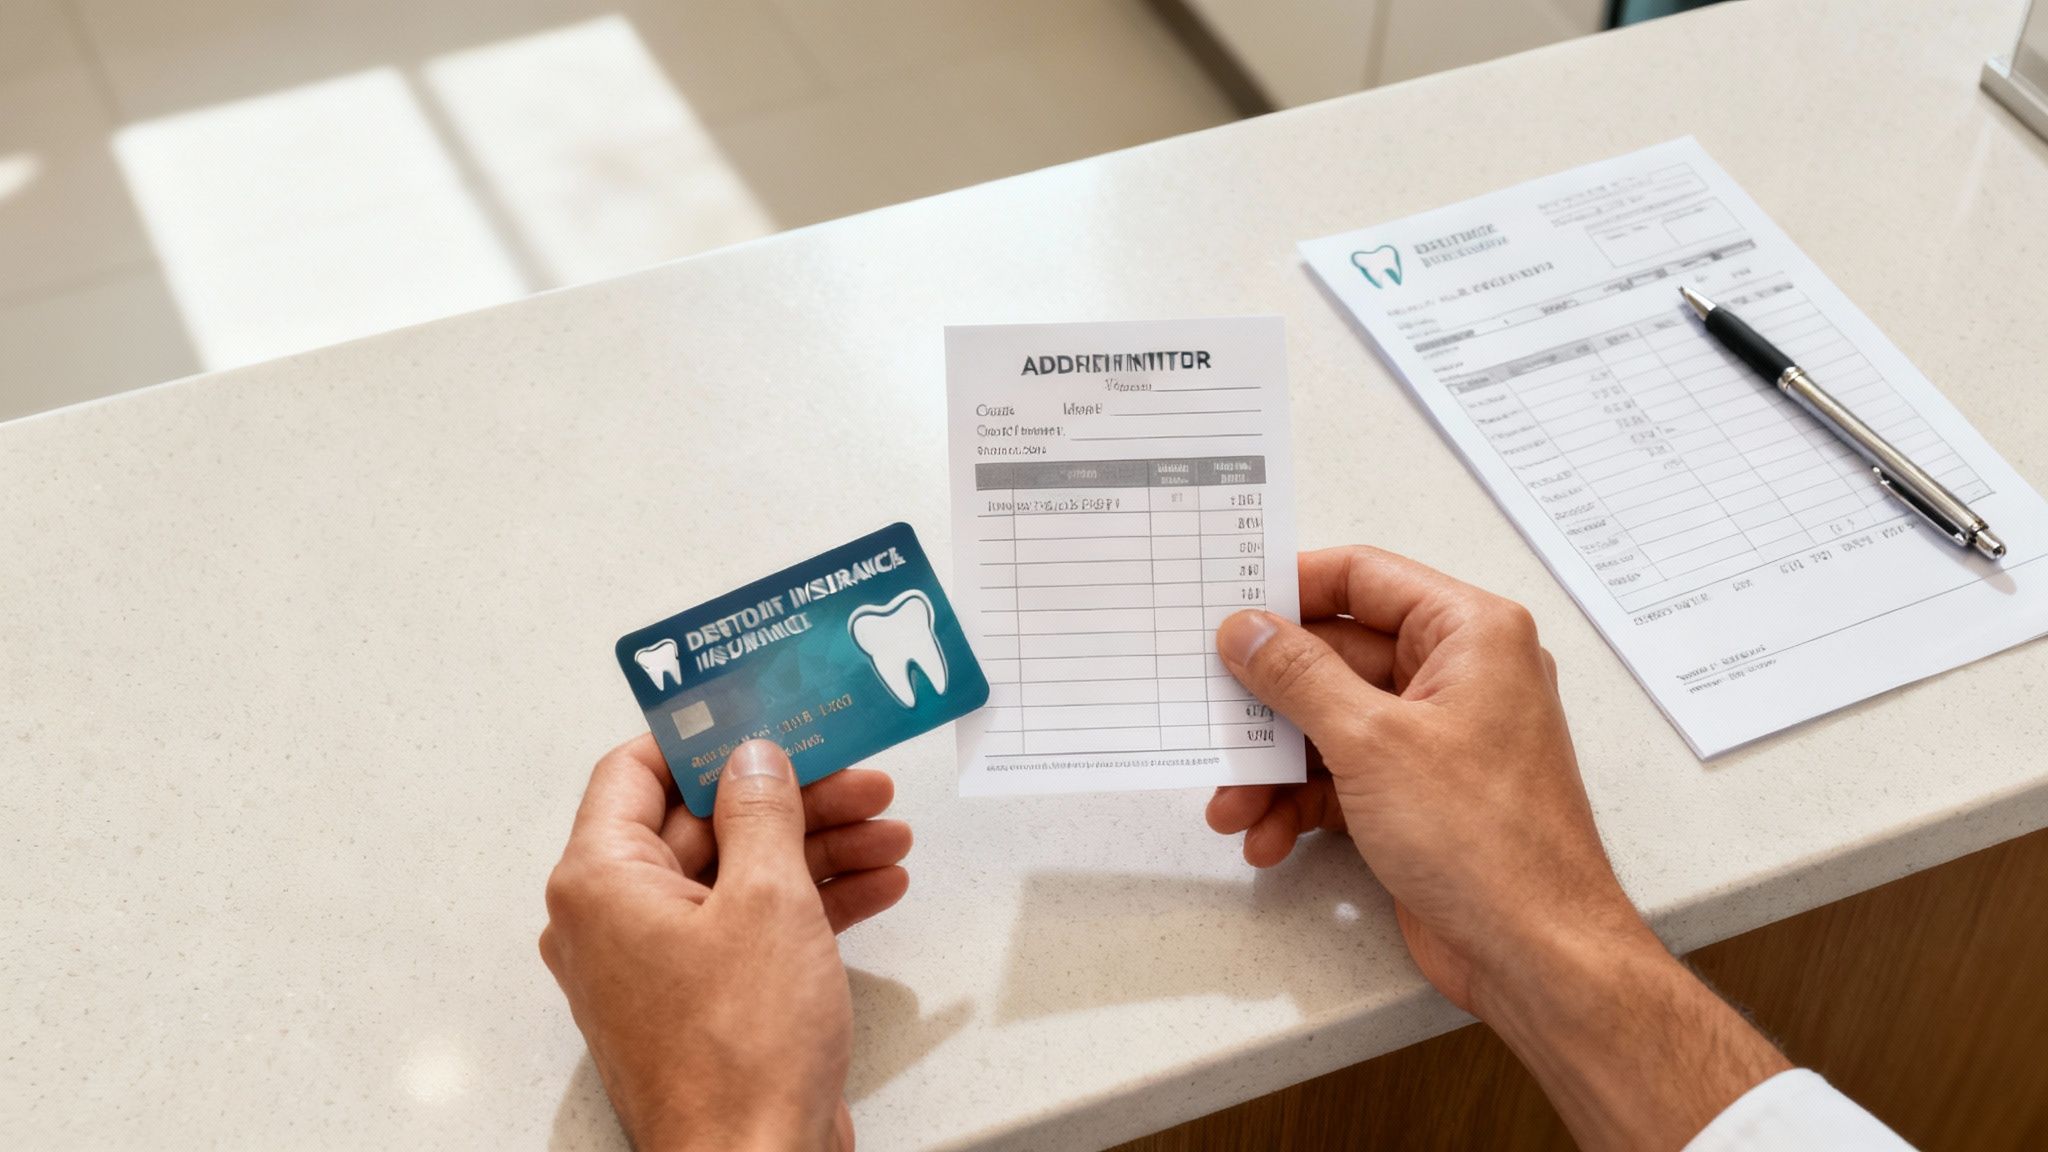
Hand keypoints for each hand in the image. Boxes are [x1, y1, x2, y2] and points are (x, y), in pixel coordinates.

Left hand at [541, 737, 910, 1151]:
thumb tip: (753, 756)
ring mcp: (659, 964)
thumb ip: (762, 811)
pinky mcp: (703, 1001)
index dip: (704, 736)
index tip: (765, 713)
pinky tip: (877, 883)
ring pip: (738, 875)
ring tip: (889, 831)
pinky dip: (811, 903)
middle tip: (861, 778)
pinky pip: (751, 927)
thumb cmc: (741, 1052)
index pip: (635, 771)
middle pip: (703, 822)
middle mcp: (616, 919)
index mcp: (601, 882)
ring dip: (816, 847)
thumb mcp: (767, 900)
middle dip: (791, 797)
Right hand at [1208, 547, 1786, 1149]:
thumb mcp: (1371, 742)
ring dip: (1274, 767)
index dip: (1292, 589)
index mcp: (1470, 635)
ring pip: (1330, 725)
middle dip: (1268, 703)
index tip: (1230, 609)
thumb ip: (1298, 675)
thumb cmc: (1492, 843)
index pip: (1364, 578)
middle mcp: (1459, 676)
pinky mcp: (1420, 795)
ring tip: (1234, 806)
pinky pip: (1342, 777)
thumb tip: (1249, 630)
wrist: (1535, 954)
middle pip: (1335, 658)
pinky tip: (1268, 837)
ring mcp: (1439, 739)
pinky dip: (1299, 804)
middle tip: (1214, 718)